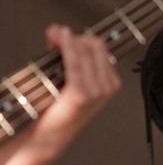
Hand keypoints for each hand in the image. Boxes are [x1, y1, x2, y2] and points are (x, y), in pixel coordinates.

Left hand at [0, 24, 120, 164]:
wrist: (49, 135)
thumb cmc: (57, 107)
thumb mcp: (69, 76)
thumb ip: (66, 51)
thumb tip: (59, 30)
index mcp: (110, 82)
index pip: (100, 46)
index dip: (79, 38)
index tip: (62, 39)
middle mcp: (107, 86)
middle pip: (94, 44)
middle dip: (73, 38)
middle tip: (55, 41)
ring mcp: (97, 91)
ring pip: (85, 49)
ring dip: (66, 42)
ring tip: (52, 44)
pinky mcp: (82, 95)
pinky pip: (75, 61)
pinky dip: (66, 47)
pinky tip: (59, 39)